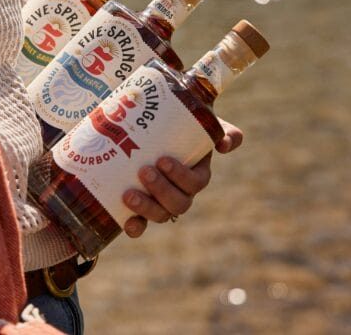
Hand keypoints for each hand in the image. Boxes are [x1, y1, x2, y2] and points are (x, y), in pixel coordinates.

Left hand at [121, 118, 242, 237]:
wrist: (149, 131)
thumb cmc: (180, 126)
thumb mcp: (202, 123)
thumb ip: (223, 129)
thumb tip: (224, 145)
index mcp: (197, 174)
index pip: (195, 182)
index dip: (181, 176)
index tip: (163, 160)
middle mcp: (182, 192)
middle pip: (178, 202)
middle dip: (161, 189)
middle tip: (144, 171)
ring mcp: (162, 203)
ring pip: (161, 214)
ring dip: (146, 207)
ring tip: (128, 194)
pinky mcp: (142, 208)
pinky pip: (141, 225)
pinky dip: (136, 227)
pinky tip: (127, 223)